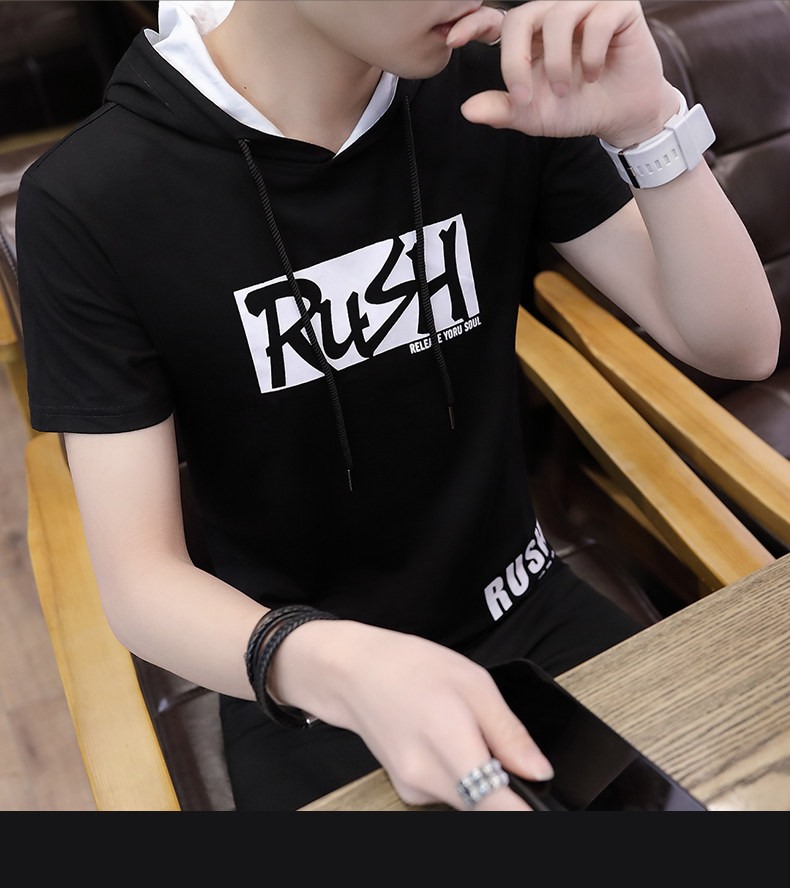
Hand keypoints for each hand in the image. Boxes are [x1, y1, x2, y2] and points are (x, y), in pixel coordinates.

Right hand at [270, 619, 554, 809]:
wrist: (353, 672)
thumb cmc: (408, 667)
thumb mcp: (473, 682)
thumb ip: (509, 732)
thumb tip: (540, 771)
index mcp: (449, 743)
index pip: (500, 806)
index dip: (527, 810)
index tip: (542, 803)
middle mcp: (427, 778)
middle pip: (488, 804)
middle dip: (506, 783)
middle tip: (499, 743)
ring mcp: (414, 789)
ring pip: (470, 800)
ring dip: (481, 776)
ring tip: (465, 730)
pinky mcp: (408, 791)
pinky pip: (450, 793)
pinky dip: (459, 773)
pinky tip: (446, 739)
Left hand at [449, 1, 678, 146]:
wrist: (621, 115)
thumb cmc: (576, 109)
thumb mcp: (533, 115)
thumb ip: (502, 110)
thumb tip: (467, 110)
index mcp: (530, 35)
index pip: (497, 19)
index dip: (473, 23)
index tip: (452, 41)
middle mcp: (554, 13)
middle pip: (521, 15)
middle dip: (516, 60)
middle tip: (524, 97)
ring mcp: (587, 5)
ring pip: (558, 16)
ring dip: (559, 62)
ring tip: (568, 89)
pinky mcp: (619, 7)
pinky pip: (597, 20)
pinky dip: (593, 53)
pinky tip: (596, 72)